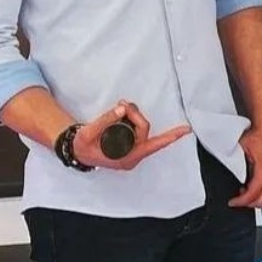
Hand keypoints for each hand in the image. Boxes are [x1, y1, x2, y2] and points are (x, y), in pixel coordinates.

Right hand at [71, 102, 190, 170]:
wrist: (76, 151)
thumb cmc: (82, 145)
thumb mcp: (89, 132)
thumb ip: (106, 119)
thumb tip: (123, 108)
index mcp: (126, 157)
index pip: (152, 144)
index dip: (171, 137)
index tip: (186, 130)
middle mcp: (133, 155)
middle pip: (143, 130)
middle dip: (135, 115)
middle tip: (122, 104)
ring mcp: (133, 151)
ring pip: (141, 127)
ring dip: (133, 115)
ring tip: (120, 108)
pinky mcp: (131, 144)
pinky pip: (138, 130)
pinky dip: (132, 119)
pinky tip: (125, 113)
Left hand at [229, 125, 261, 208]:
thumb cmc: (257, 136)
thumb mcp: (240, 149)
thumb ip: (234, 164)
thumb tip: (227, 176)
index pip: (253, 194)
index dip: (241, 201)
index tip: (232, 202)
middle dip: (248, 204)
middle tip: (236, 200)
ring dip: (255, 200)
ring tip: (243, 193)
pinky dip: (261, 195)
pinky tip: (252, 188)